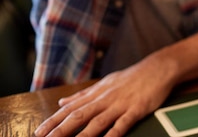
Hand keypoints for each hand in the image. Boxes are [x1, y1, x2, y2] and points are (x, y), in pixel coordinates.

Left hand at [34, 55, 174, 136]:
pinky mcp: (136, 109)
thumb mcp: (105, 82)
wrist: (158, 67)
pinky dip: (113, 134)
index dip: (53, 121)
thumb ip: (83, 95)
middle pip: (79, 116)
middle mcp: (105, 99)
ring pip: (97, 122)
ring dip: (82, 136)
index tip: (38, 133)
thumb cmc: (132, 77)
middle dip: (60, 131)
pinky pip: (122, 124)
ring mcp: (120, 104)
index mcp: (97, 94)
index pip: (70, 109)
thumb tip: (62, 102)